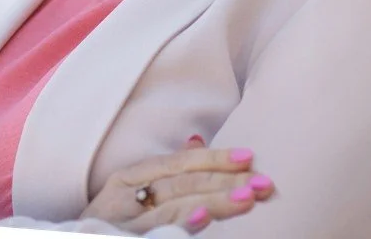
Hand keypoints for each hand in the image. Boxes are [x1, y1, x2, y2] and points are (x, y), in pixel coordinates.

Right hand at [80, 138, 274, 233]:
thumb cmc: (108, 225)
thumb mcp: (132, 194)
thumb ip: (165, 172)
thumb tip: (198, 140)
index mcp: (129, 179)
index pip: (178, 164)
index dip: (214, 158)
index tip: (249, 157)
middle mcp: (123, 197)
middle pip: (180, 184)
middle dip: (224, 182)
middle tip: (262, 184)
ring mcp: (120, 224)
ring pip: (172, 207)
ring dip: (212, 202)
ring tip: (244, 199)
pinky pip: (153, 236)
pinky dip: (178, 228)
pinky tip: (202, 222)